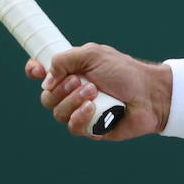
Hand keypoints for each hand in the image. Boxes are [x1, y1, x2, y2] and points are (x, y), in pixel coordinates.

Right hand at [24, 43, 169, 139]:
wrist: (149, 94)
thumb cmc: (125, 72)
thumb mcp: (93, 55)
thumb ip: (65, 60)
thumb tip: (45, 78)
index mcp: (72, 72)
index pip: (43, 74)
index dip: (35, 71)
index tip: (36, 69)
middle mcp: (73, 93)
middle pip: (47, 97)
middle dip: (60, 89)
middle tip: (81, 81)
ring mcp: (81, 111)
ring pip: (58, 113)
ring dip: (73, 101)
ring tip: (94, 93)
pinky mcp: (90, 129)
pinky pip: (72, 128)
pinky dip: (80, 117)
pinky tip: (93, 109)